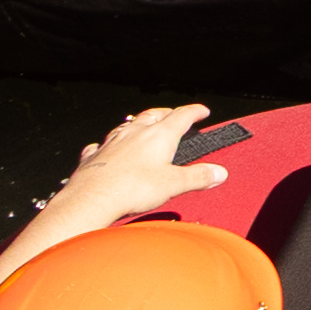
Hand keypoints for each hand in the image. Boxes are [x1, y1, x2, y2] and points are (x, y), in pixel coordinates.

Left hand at [41, 103, 233, 227]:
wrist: (92, 198)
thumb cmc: (132, 188)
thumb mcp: (173, 185)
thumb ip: (198, 177)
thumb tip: (218, 172)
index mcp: (159, 136)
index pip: (182, 116)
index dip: (194, 112)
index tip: (202, 111)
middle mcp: (135, 133)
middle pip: (154, 115)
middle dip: (166, 113)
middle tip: (174, 115)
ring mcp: (112, 142)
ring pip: (128, 126)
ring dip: (138, 124)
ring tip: (143, 126)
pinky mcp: (95, 156)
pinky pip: (102, 145)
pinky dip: (108, 144)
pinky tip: (105, 147)